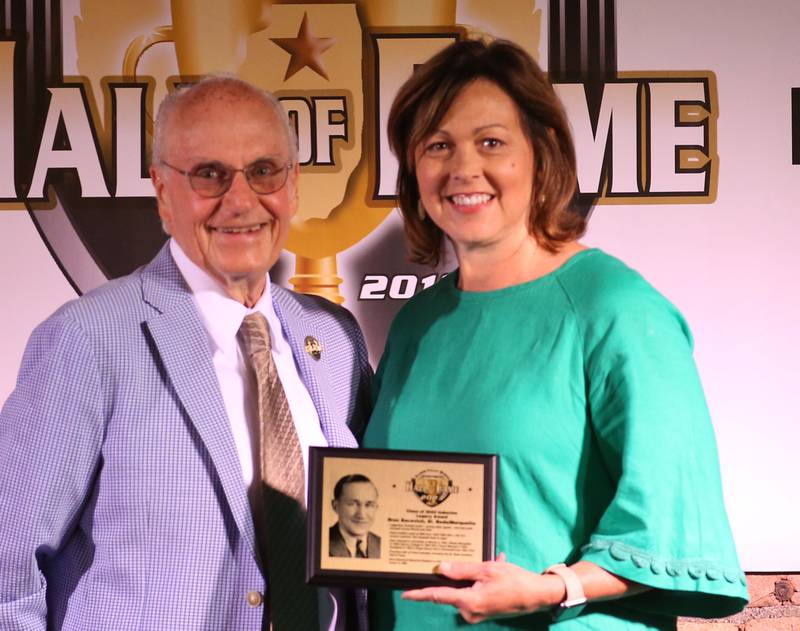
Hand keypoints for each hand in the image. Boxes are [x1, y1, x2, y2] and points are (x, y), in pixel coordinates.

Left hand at [401, 553, 564, 623]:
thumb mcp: (486, 569)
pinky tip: (498, 566)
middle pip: (453, 591)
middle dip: (461, 575)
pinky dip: (484, 581)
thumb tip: (440, 569)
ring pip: (467, 589)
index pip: (437, 597)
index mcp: (468, 601)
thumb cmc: (513, 580)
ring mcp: (478, 613)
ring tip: (493, 561)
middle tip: (475, 561)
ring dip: (476, 575)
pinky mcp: (486, 611)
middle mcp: (470, 611)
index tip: (405, 594)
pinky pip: (477, 593)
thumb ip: (461, 569)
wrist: (538, 595)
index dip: (420, 594)